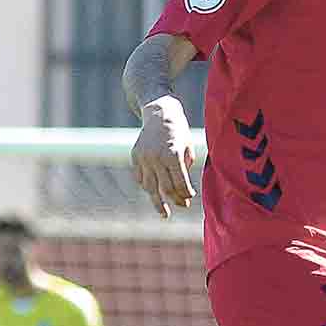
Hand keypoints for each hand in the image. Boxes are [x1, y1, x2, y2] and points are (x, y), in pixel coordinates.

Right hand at [131, 98, 197, 218]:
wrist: (159, 113)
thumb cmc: (179, 131)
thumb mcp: (189, 148)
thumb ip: (186, 169)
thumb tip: (185, 192)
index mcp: (173, 155)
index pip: (180, 183)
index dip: (186, 194)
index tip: (190, 198)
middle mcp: (156, 158)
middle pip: (165, 188)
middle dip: (175, 199)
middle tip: (183, 206)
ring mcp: (143, 157)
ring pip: (150, 186)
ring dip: (158, 201)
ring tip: (164, 213)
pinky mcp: (134, 156)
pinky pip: (140, 177)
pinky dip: (147, 186)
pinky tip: (154, 194)